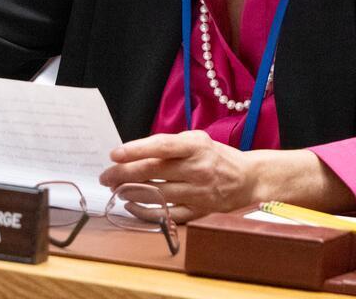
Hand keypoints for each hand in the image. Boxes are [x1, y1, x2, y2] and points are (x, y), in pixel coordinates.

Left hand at [98, 131, 261, 223]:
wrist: (248, 178)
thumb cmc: (216, 156)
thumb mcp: (197, 140)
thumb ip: (170, 145)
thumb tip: (135, 153)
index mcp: (196, 147)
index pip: (162, 146)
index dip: (136, 149)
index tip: (114, 154)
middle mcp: (197, 169)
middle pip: (154, 171)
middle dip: (124, 173)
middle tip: (106, 176)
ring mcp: (198, 192)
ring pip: (157, 194)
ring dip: (131, 192)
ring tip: (116, 189)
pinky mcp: (198, 211)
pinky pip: (167, 214)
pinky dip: (145, 211)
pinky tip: (132, 205)